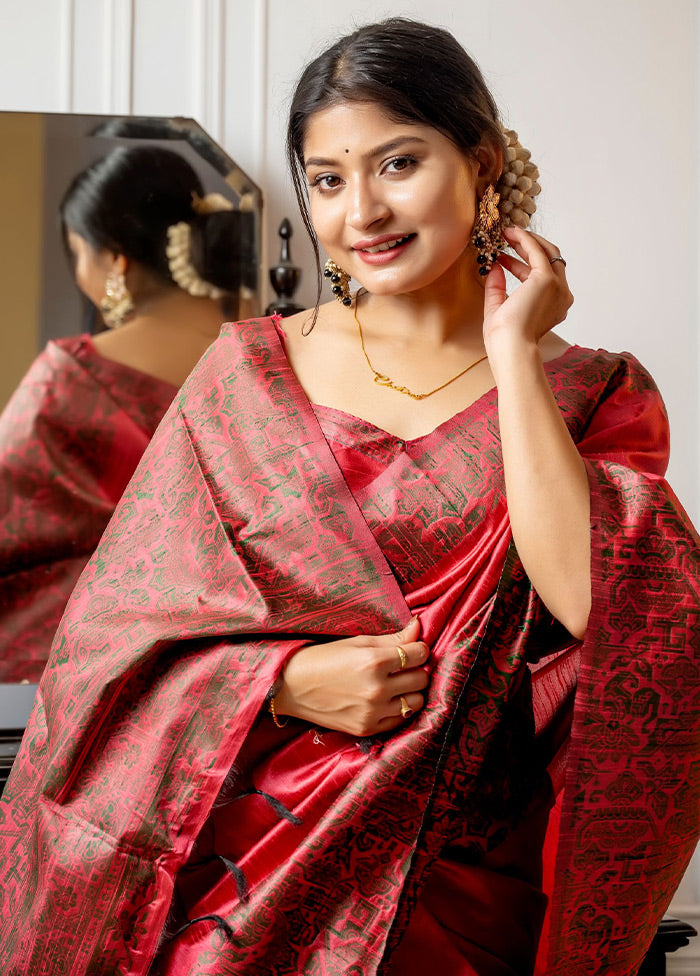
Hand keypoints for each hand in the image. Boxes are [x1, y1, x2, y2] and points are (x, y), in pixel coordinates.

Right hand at [274, 617, 429, 735]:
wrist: (291, 687)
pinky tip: (387, 700)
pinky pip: (401, 720)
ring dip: (412, 691)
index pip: (419, 654)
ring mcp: (372, 712)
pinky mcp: (367, 729)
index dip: (418, 649)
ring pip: (416, 702)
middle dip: (416, 669)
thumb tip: (418, 628)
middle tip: (403, 666)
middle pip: (421, 679)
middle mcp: (376, 689)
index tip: (412, 649)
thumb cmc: (323, 658)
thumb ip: (392, 638)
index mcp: (373, 661)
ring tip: (397, 684)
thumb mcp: (357, 642)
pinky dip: (400, 709)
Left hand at [482, 226, 572, 353]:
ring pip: (547, 252)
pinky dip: (524, 240)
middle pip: (551, 259)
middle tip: (508, 238)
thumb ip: (497, 288)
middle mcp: (561, 295)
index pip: (543, 276)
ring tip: (507, 234)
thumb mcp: (498, 308)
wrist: (510, 347)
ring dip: (527, 240)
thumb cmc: (505, 339)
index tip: (505, 256)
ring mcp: (557, 286)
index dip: (523, 263)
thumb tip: (494, 267)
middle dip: (529, 246)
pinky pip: (537, 251)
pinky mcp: (547, 279)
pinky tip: (510, 234)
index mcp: (554, 305)